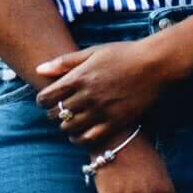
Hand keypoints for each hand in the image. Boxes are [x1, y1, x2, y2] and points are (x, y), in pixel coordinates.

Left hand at [33, 37, 168, 151]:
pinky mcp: (116, 122)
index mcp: (79, 77)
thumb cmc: (123, 54)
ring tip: (70, 122)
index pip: (47, 97)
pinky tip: (80, 136)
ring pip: (70, 128)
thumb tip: (38, 69)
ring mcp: (101, 110)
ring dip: (65, 127)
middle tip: (59, 111)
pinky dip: (80, 140)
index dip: (42, 101)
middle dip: (53, 113)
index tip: (47, 100)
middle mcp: (87, 95)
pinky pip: (90, 139)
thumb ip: (64, 62)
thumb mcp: (92, 52)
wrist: (154, 64)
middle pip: (56, 114)